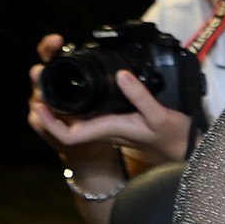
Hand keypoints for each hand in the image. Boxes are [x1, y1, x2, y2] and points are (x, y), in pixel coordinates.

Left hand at [27, 33, 194, 166]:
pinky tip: (81, 87)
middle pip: (66, 123)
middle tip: (42, 80)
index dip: (51, 123)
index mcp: (109, 129)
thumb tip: (121, 75)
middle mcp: (105, 130)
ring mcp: (109, 126)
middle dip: (50, 105)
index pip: (69, 135)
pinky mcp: (116, 120)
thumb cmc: (173, 137)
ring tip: (54, 80)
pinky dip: (79, 101)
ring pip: (76, 118)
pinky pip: (89, 113)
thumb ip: (140, 96)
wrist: (185, 148)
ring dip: (62, 102)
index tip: (40, 105)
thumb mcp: (159, 116)